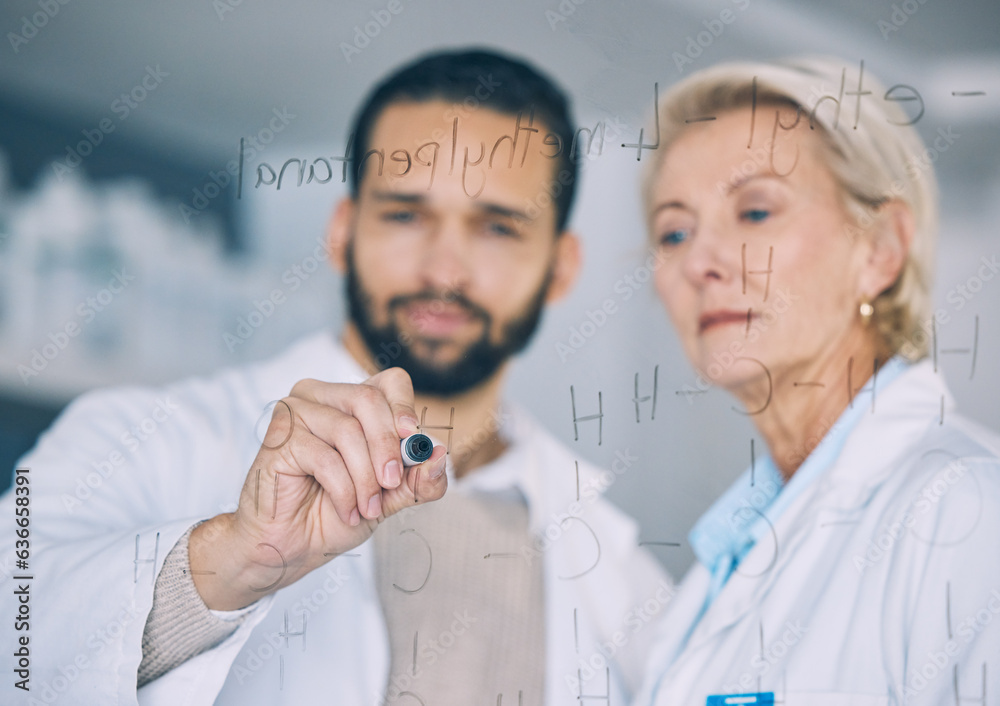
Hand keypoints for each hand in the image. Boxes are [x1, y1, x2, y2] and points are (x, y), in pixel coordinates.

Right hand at [189, 368, 447, 609]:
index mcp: (352, 401)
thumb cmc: (337, 513)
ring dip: (365, 478)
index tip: (412, 439)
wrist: (293, 547)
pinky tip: (346, 510)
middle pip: (368, 399)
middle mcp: (322, 396)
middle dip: (387, 447)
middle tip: (392, 483)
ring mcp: (296, 412)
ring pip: (347, 430)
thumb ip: (419, 479)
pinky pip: (324, 457)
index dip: (404, 407)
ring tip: (368, 508)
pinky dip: (344, 490)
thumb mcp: (391, 497)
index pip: (390, 381)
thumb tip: (441, 454)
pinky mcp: (279, 438)